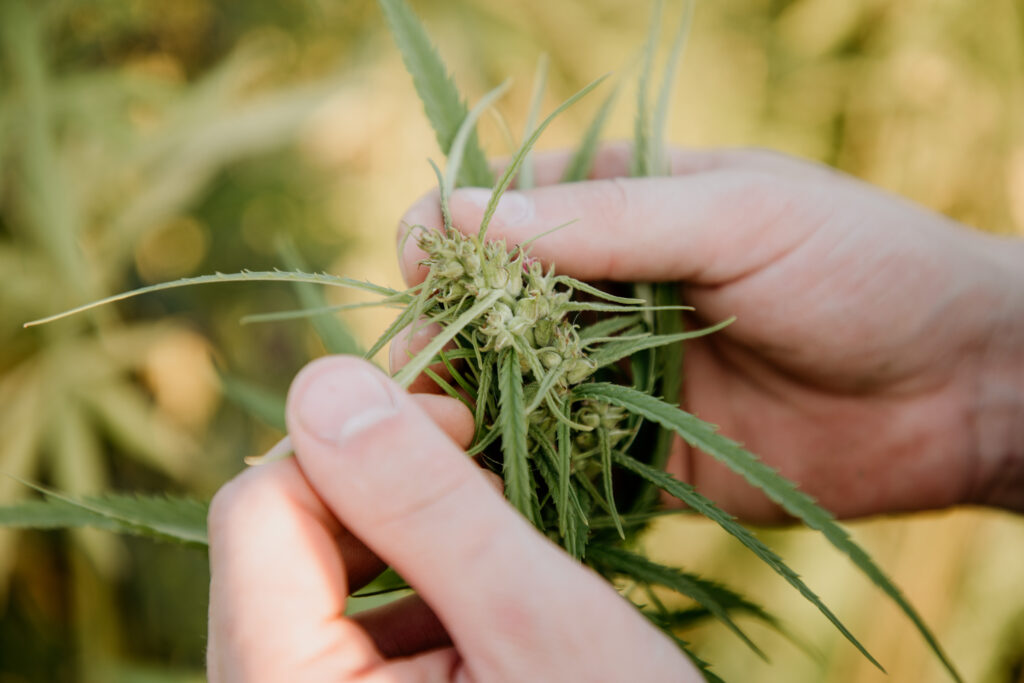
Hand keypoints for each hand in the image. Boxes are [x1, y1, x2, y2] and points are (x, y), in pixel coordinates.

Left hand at [207, 356, 696, 681]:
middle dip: (379, 483)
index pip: (258, 511)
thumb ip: (424, 505)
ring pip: (308, 574)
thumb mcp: (534, 625)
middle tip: (483, 473)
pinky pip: (339, 623)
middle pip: (275, 540)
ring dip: (397, 528)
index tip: (464, 426)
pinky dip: (405, 581)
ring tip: (491, 537)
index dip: (357, 441)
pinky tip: (474, 593)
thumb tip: (324, 379)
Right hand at [397, 144, 1023, 520]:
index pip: (492, 208)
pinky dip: (515, 472)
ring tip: (435, 436)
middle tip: (420, 377)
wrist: (956, 387)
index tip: (424, 272)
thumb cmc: (860, 267)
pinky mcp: (635, 452)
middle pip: (481, 306)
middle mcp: (598, 290)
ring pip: (503, 387)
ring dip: (464, 409)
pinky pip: (554, 460)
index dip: (444, 235)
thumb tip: (466, 216)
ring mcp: (610, 373)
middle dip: (440, 335)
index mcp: (615, 206)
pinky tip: (483, 487)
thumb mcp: (739, 218)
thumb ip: (607, 221)